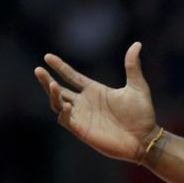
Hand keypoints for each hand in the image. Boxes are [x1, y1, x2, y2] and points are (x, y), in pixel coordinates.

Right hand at [35, 42, 158, 162]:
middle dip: (47, 80)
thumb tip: (137, 44)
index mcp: (95, 91)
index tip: (48, 57)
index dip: (60, 67)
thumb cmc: (142, 114)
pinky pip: (65, 120)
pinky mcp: (82, 130)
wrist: (145, 138)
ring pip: (58, 103)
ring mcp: (82, 116)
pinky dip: (63, 112)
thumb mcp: (138, 87)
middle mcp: (85, 102)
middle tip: (38, 70)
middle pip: (59, 89)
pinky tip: (67, 104)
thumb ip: (132, 66)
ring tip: (52, 84)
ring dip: (53, 94)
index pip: (72, 76)